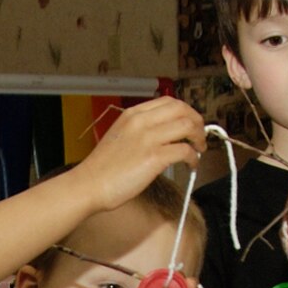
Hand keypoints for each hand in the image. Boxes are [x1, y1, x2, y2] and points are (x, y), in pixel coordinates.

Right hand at [72, 96, 205, 212]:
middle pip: (183, 110)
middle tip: (200, 136)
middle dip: (197, 122)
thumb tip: (164, 135)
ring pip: (188, 126)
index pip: (169, 102)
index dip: (186, 111)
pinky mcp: (154, 158)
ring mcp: (148, 139)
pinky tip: (191, 165)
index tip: (190, 123)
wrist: (88, 185)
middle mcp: (141, 122)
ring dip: (199, 138)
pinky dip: (193, 157)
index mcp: (132, 115)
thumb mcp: (119, 137)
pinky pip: (185, 151)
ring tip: (199, 149)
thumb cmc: (101, 168)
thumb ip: (139, 130)